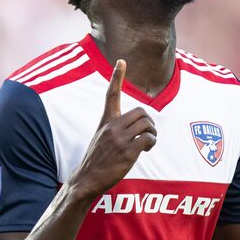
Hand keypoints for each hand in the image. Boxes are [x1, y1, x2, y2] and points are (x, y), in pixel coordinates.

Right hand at [69, 60, 156, 199]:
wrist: (86, 178)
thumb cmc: (96, 160)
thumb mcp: (101, 138)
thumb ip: (114, 129)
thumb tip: (133, 128)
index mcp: (105, 121)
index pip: (111, 94)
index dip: (116, 76)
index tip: (121, 61)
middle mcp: (112, 127)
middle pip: (140, 111)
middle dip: (149, 121)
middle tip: (147, 133)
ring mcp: (120, 139)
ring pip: (147, 124)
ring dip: (152, 133)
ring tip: (147, 143)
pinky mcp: (128, 151)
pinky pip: (148, 138)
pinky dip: (151, 143)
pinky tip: (146, 149)